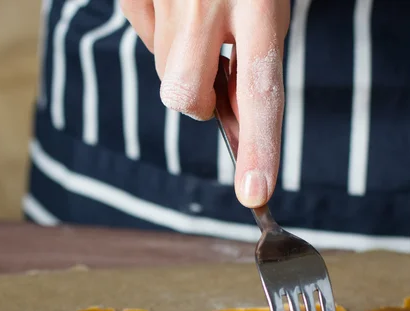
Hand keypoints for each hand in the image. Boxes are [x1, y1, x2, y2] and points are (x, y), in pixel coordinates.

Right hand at [120, 0, 290, 207]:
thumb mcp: (266, 6)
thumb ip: (253, 61)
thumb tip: (229, 119)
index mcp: (259, 3)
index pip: (260, 91)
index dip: (260, 147)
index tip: (256, 193)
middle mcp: (208, 2)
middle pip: (186, 95)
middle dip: (198, 101)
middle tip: (215, 69)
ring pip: (164, 71)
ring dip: (182, 63)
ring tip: (199, 20)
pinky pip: (144, 34)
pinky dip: (161, 34)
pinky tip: (176, 6)